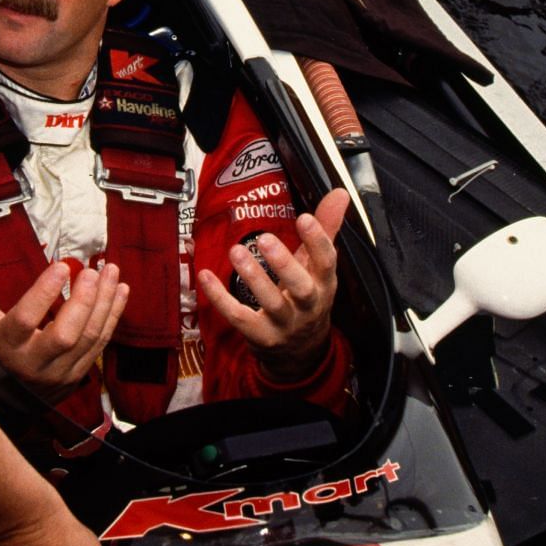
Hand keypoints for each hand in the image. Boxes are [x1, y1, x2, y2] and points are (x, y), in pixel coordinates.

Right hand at [0, 260, 127, 398]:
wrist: (6, 399)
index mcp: (8, 347)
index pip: (26, 320)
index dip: (44, 294)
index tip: (61, 266)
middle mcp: (35, 364)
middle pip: (65, 334)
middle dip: (84, 301)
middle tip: (92, 270)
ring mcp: (60, 373)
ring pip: (89, 338)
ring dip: (104, 303)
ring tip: (111, 272)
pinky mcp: (78, 375)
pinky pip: (101, 344)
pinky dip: (112, 316)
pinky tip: (120, 291)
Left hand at [196, 188, 349, 381]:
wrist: (302, 353)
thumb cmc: (307, 297)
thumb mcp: (319, 266)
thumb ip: (326, 228)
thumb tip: (339, 192)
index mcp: (323, 285)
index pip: (326, 263)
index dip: (317, 241)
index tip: (304, 218)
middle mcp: (307, 306)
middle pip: (301, 288)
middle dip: (285, 264)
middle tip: (265, 238)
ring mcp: (284, 324)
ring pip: (271, 303)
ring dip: (254, 278)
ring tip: (236, 251)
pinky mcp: (260, 336)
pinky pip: (239, 318)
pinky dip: (220, 299)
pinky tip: (205, 276)